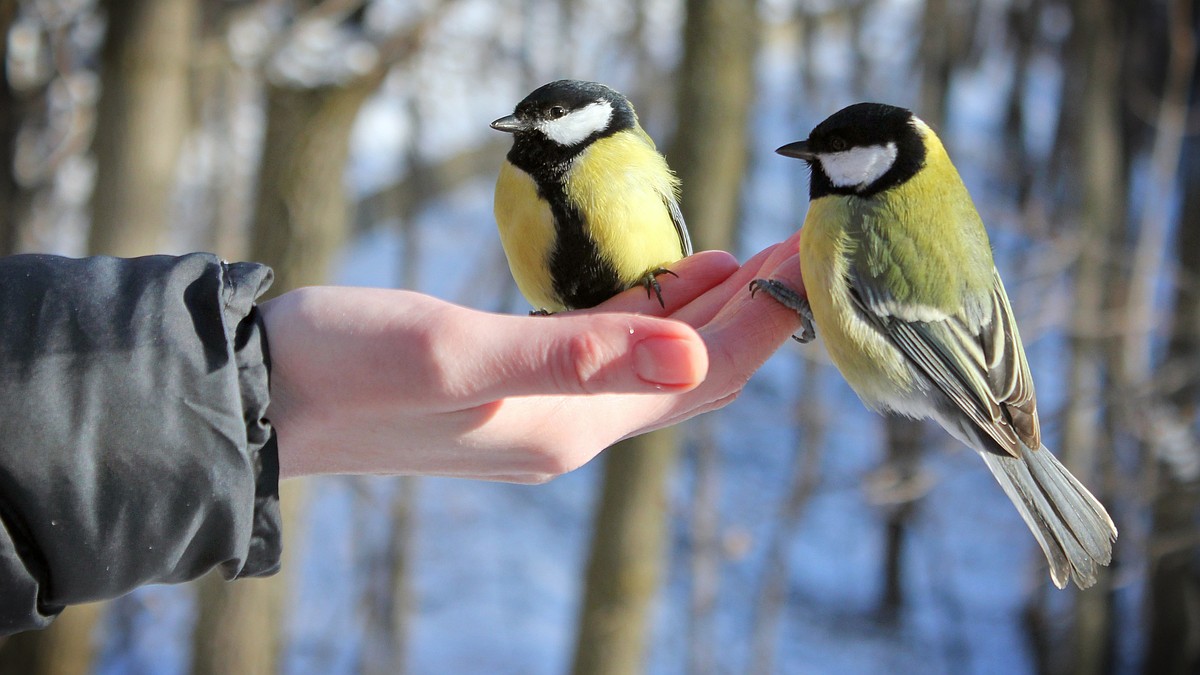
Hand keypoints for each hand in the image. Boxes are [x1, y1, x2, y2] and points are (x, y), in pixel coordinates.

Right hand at [260, 233, 803, 482]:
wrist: (261, 397)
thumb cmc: (346, 369)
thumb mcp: (456, 353)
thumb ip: (576, 356)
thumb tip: (692, 356)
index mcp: (571, 425)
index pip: (701, 376)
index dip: (763, 322)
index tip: (805, 260)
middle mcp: (567, 428)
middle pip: (688, 375)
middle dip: (749, 317)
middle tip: (794, 252)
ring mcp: (538, 411)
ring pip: (651, 366)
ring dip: (704, 316)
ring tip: (749, 262)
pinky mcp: (508, 387)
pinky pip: (606, 356)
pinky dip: (648, 319)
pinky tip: (665, 283)